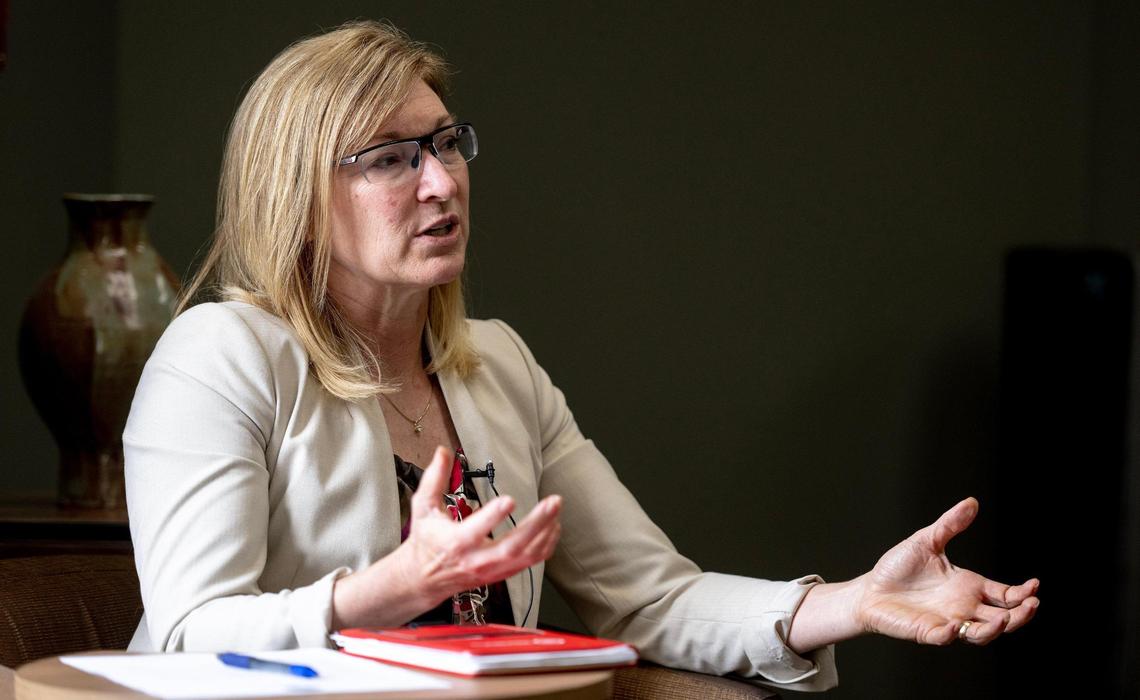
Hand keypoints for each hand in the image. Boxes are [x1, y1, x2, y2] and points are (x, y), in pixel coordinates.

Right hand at [332, 446, 560, 628]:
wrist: (425, 579)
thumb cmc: (426, 539)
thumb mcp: (423, 507)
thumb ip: (434, 478)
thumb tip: (443, 451)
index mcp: (456, 542)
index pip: (476, 530)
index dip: (493, 516)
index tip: (509, 499)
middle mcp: (477, 559)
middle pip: (512, 546)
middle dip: (536, 524)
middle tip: (553, 502)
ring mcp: (492, 570)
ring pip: (527, 556)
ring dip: (546, 532)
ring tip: (556, 509)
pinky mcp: (502, 574)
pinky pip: (531, 562)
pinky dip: (546, 545)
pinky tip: (553, 527)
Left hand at [855, 497, 1038, 645]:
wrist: (870, 589)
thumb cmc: (898, 568)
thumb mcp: (926, 541)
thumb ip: (950, 525)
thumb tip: (972, 502)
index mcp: (969, 587)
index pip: (1005, 595)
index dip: (1022, 593)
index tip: (1035, 584)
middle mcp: (963, 607)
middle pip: (1003, 619)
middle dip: (1021, 615)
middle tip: (1033, 604)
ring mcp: (947, 621)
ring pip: (981, 634)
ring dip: (994, 629)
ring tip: (1004, 618)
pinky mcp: (927, 631)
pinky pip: (944, 637)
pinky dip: (951, 634)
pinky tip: (954, 625)